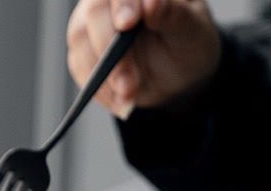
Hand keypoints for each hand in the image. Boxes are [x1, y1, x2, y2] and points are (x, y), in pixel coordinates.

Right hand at [67, 0, 220, 117]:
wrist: (180, 74)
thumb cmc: (188, 43)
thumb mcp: (191, 31)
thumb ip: (172, 15)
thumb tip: (151, 2)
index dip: (123, 4)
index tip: (128, 23)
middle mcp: (110, 0)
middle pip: (94, 14)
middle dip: (110, 51)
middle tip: (128, 82)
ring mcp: (92, 21)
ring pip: (81, 41)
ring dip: (102, 76)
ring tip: (128, 95)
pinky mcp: (84, 48)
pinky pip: (79, 66)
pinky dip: (98, 89)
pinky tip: (120, 100)